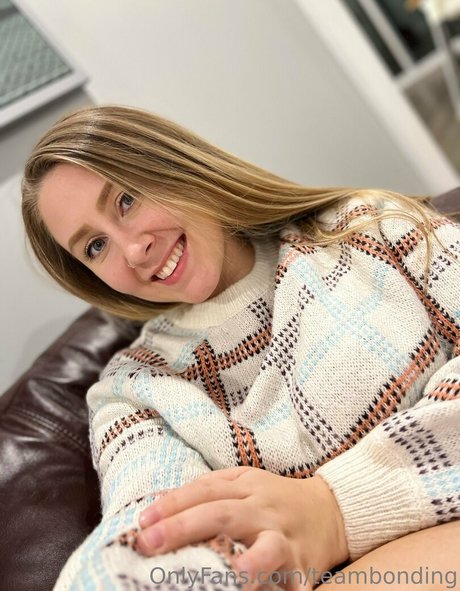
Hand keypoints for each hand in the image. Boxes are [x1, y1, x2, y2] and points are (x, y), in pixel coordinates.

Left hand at [136, 467, 348, 589]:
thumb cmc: (275, 498)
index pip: (205, 490)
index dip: (173, 504)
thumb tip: (163, 503)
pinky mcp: (303, 567)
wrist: (330, 511)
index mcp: (248, 486)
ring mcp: (286, 539)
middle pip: (223, 513)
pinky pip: (292, 581)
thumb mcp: (245, 482)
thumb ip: (210, 488)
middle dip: (184, 527)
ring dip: (250, 560)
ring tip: (230, 573)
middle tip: (149, 543)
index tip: (143, 521)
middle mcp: (265, 509)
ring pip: (268, 546)